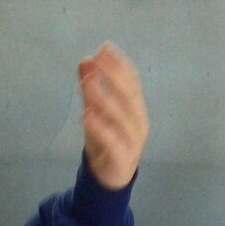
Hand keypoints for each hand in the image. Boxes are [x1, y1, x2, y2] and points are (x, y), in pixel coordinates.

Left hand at [78, 42, 148, 189]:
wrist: (112, 178)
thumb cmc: (107, 140)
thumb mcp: (96, 111)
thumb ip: (91, 88)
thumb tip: (86, 60)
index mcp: (135, 109)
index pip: (132, 82)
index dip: (120, 65)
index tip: (105, 47)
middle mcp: (138, 122)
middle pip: (129, 97)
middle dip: (114, 76)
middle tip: (98, 60)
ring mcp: (133, 142)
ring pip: (121, 118)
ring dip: (104, 99)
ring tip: (87, 83)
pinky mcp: (122, 159)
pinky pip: (113, 142)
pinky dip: (100, 128)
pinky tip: (86, 116)